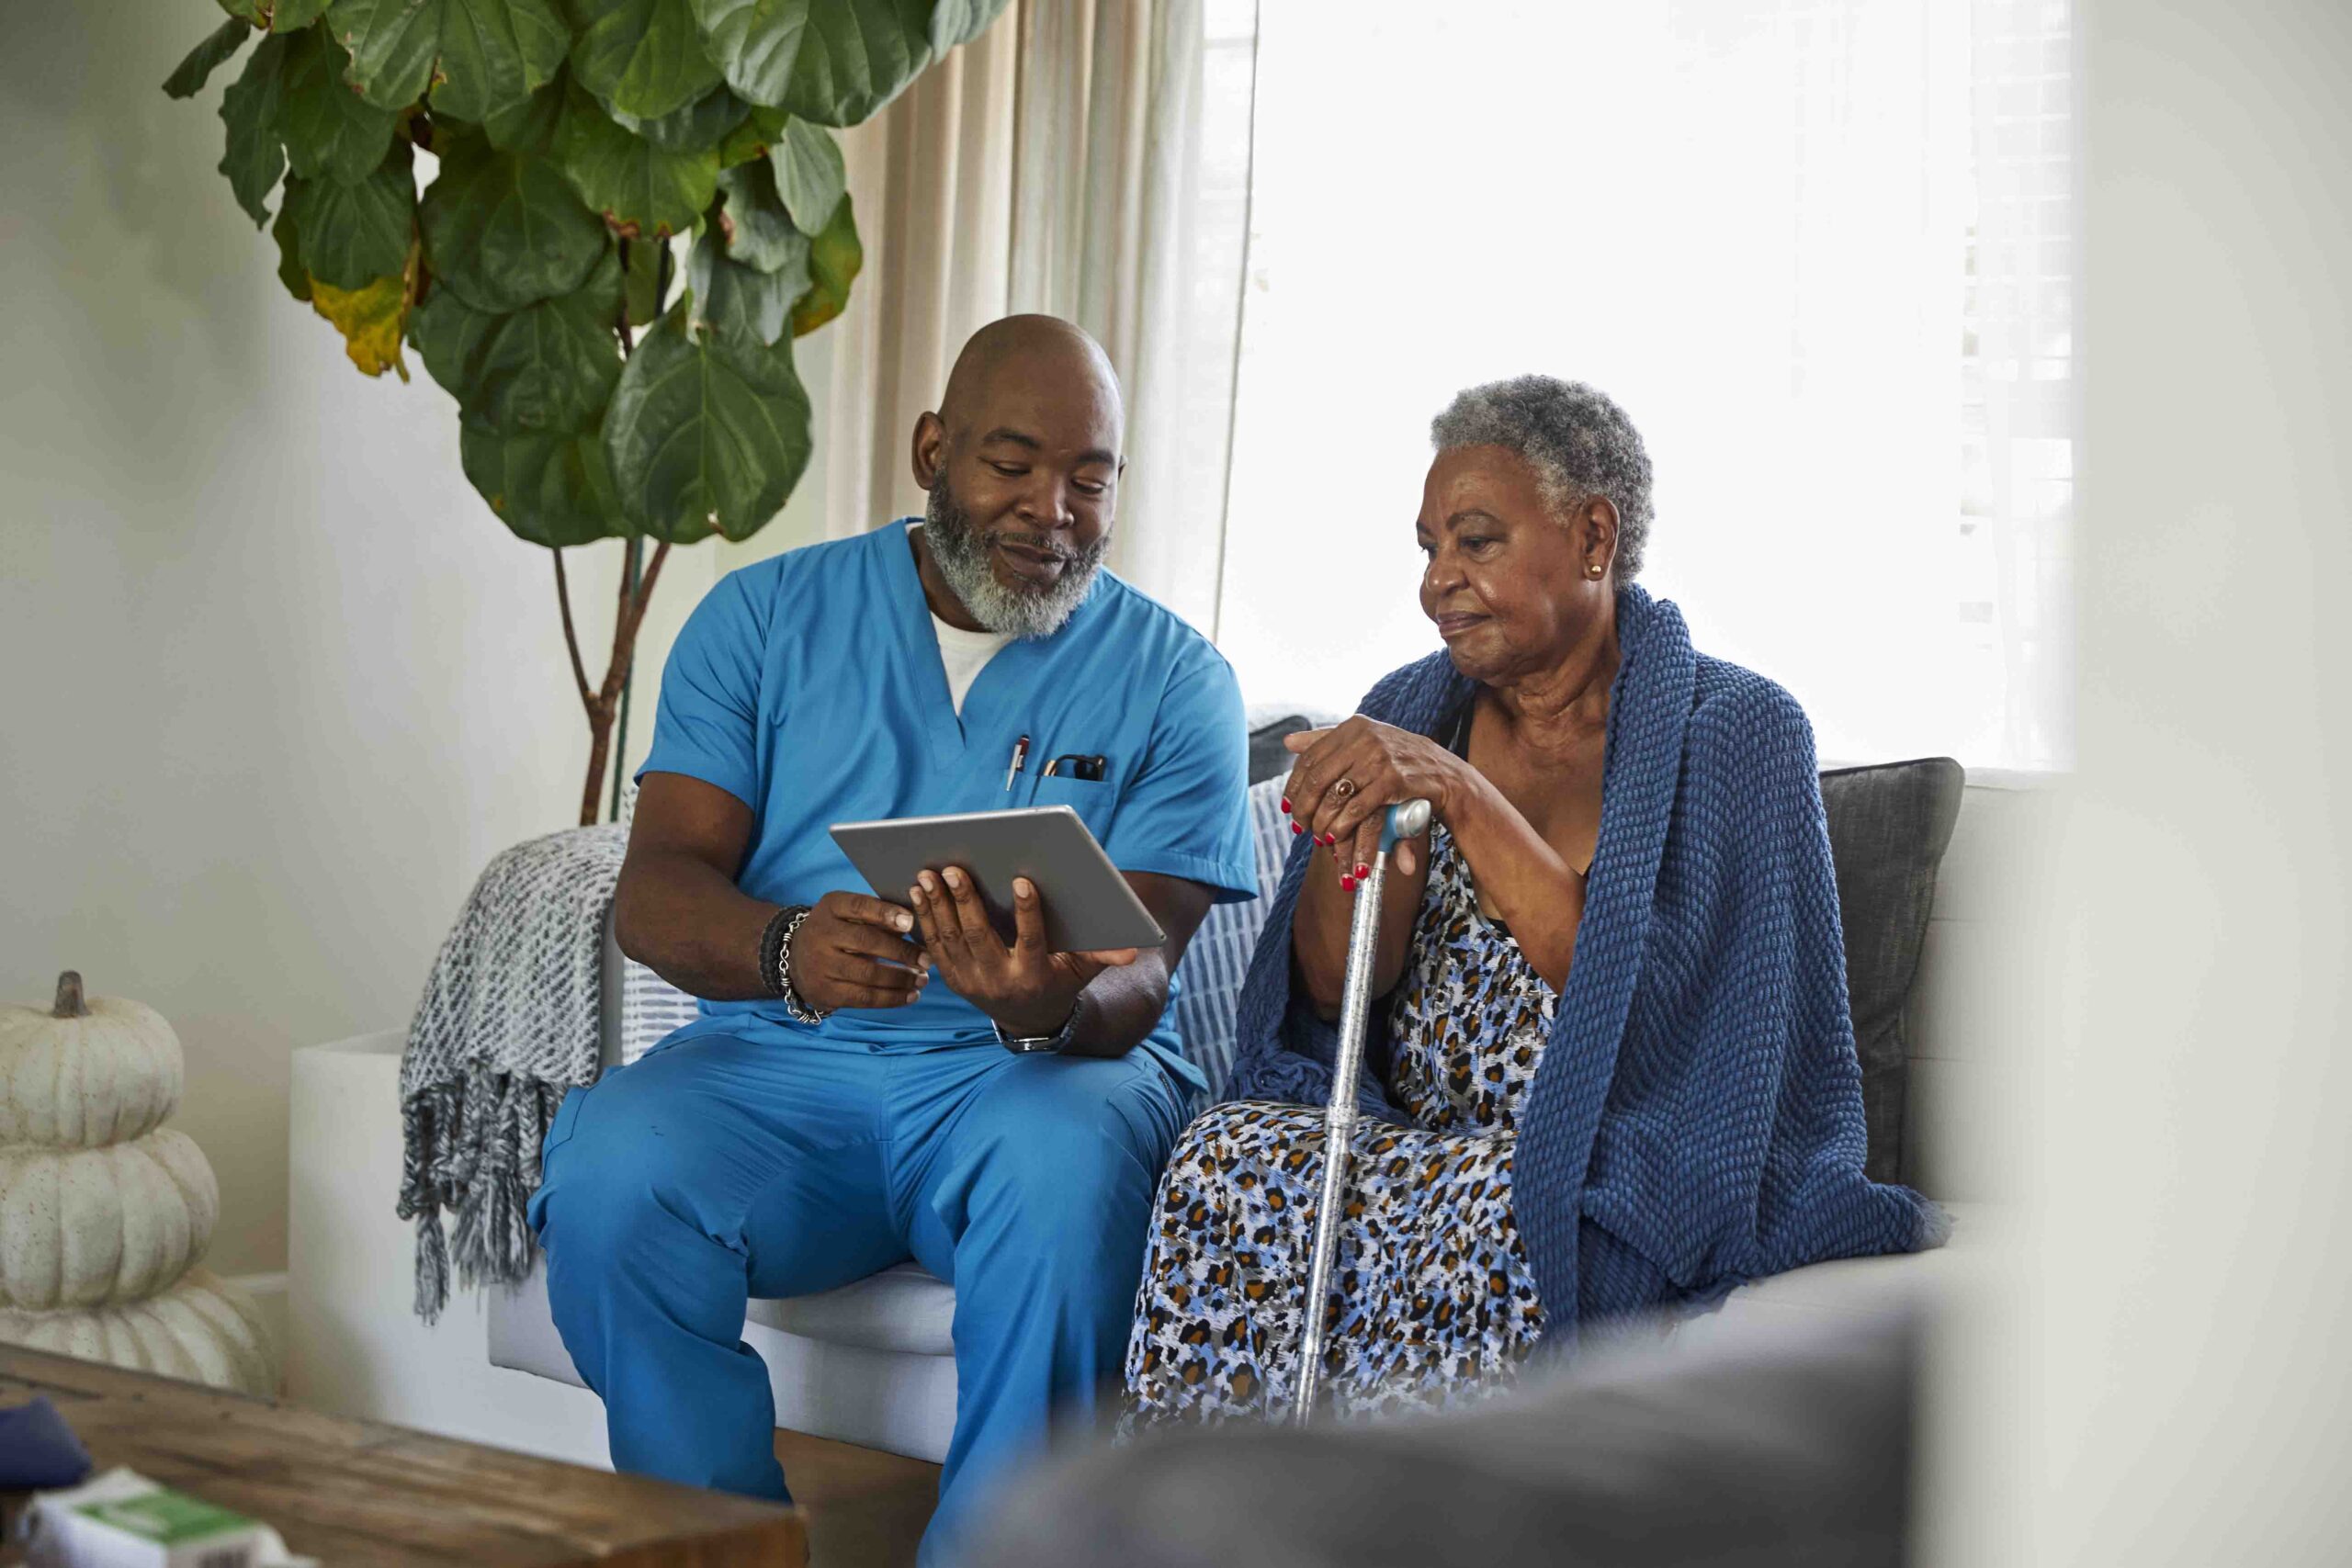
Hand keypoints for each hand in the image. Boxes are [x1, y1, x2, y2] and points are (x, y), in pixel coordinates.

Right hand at [788, 891, 929, 1011]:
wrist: (794, 958)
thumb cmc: (837, 931)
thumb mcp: (848, 914)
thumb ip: (876, 916)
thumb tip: (915, 926)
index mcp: (831, 907)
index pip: (859, 906)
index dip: (886, 913)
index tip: (911, 922)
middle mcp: (821, 934)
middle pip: (866, 942)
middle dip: (901, 952)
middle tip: (926, 959)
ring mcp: (821, 965)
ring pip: (867, 974)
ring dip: (900, 979)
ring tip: (922, 979)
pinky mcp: (825, 992)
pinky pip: (863, 998)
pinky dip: (891, 998)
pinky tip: (910, 995)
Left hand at [909, 866, 1137, 1038]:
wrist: (1027, 1019)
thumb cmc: (1058, 981)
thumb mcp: (1081, 971)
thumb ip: (1101, 956)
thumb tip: (1135, 950)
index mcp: (1033, 976)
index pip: (1030, 941)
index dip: (1027, 913)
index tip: (1020, 880)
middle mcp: (998, 981)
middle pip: (979, 937)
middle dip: (965, 902)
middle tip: (954, 869)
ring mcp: (970, 982)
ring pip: (950, 940)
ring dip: (937, 906)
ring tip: (927, 874)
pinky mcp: (952, 978)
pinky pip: (934, 946)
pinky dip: (924, 918)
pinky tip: (917, 891)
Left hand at [1281, 718, 1457, 885]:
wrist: (1443, 773)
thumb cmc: (1399, 759)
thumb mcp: (1365, 741)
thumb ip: (1327, 740)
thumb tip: (1288, 741)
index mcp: (1353, 727)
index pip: (1310, 757)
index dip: (1294, 785)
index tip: (1287, 805)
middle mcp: (1364, 738)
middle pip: (1318, 778)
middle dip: (1304, 807)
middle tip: (1299, 825)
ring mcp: (1379, 758)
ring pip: (1335, 795)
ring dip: (1321, 821)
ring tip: (1316, 835)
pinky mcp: (1392, 781)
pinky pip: (1356, 808)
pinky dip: (1342, 826)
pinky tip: (1334, 837)